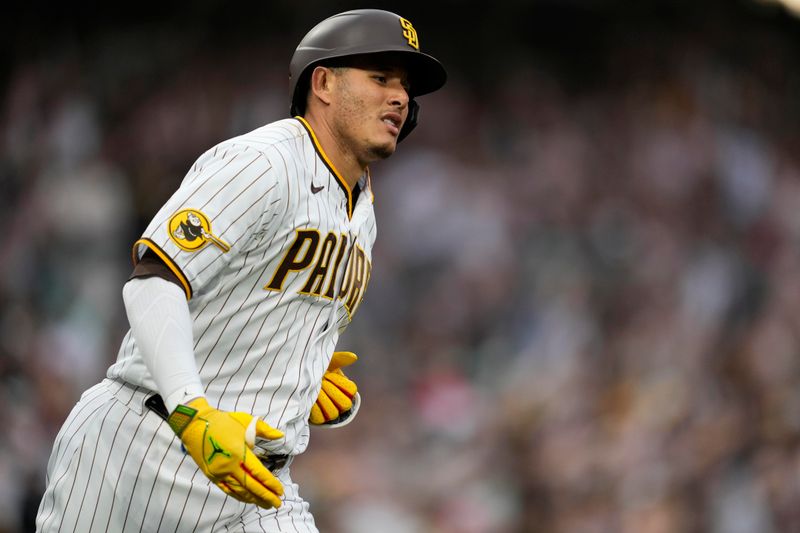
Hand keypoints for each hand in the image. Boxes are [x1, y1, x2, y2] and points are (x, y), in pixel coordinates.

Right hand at [168, 397, 283, 507]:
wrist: (195, 424)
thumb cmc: (223, 421)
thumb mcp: (246, 421)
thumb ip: (265, 430)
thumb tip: (280, 435)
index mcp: (239, 452)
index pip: (259, 473)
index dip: (270, 484)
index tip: (280, 491)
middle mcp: (229, 465)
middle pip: (251, 486)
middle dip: (266, 496)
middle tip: (277, 503)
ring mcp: (219, 472)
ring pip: (240, 491)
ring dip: (254, 499)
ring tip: (266, 504)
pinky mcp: (212, 475)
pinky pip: (228, 490)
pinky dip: (239, 496)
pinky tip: (248, 500)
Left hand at [309, 351, 357, 424]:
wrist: (304, 381)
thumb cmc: (320, 371)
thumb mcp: (329, 363)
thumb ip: (340, 359)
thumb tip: (354, 357)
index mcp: (347, 390)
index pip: (351, 390)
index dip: (339, 382)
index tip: (328, 375)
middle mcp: (342, 403)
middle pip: (345, 404)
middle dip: (331, 392)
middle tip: (321, 382)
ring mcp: (331, 413)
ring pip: (333, 413)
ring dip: (323, 400)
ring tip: (314, 389)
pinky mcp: (320, 419)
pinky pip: (320, 418)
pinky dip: (314, 408)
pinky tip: (309, 398)